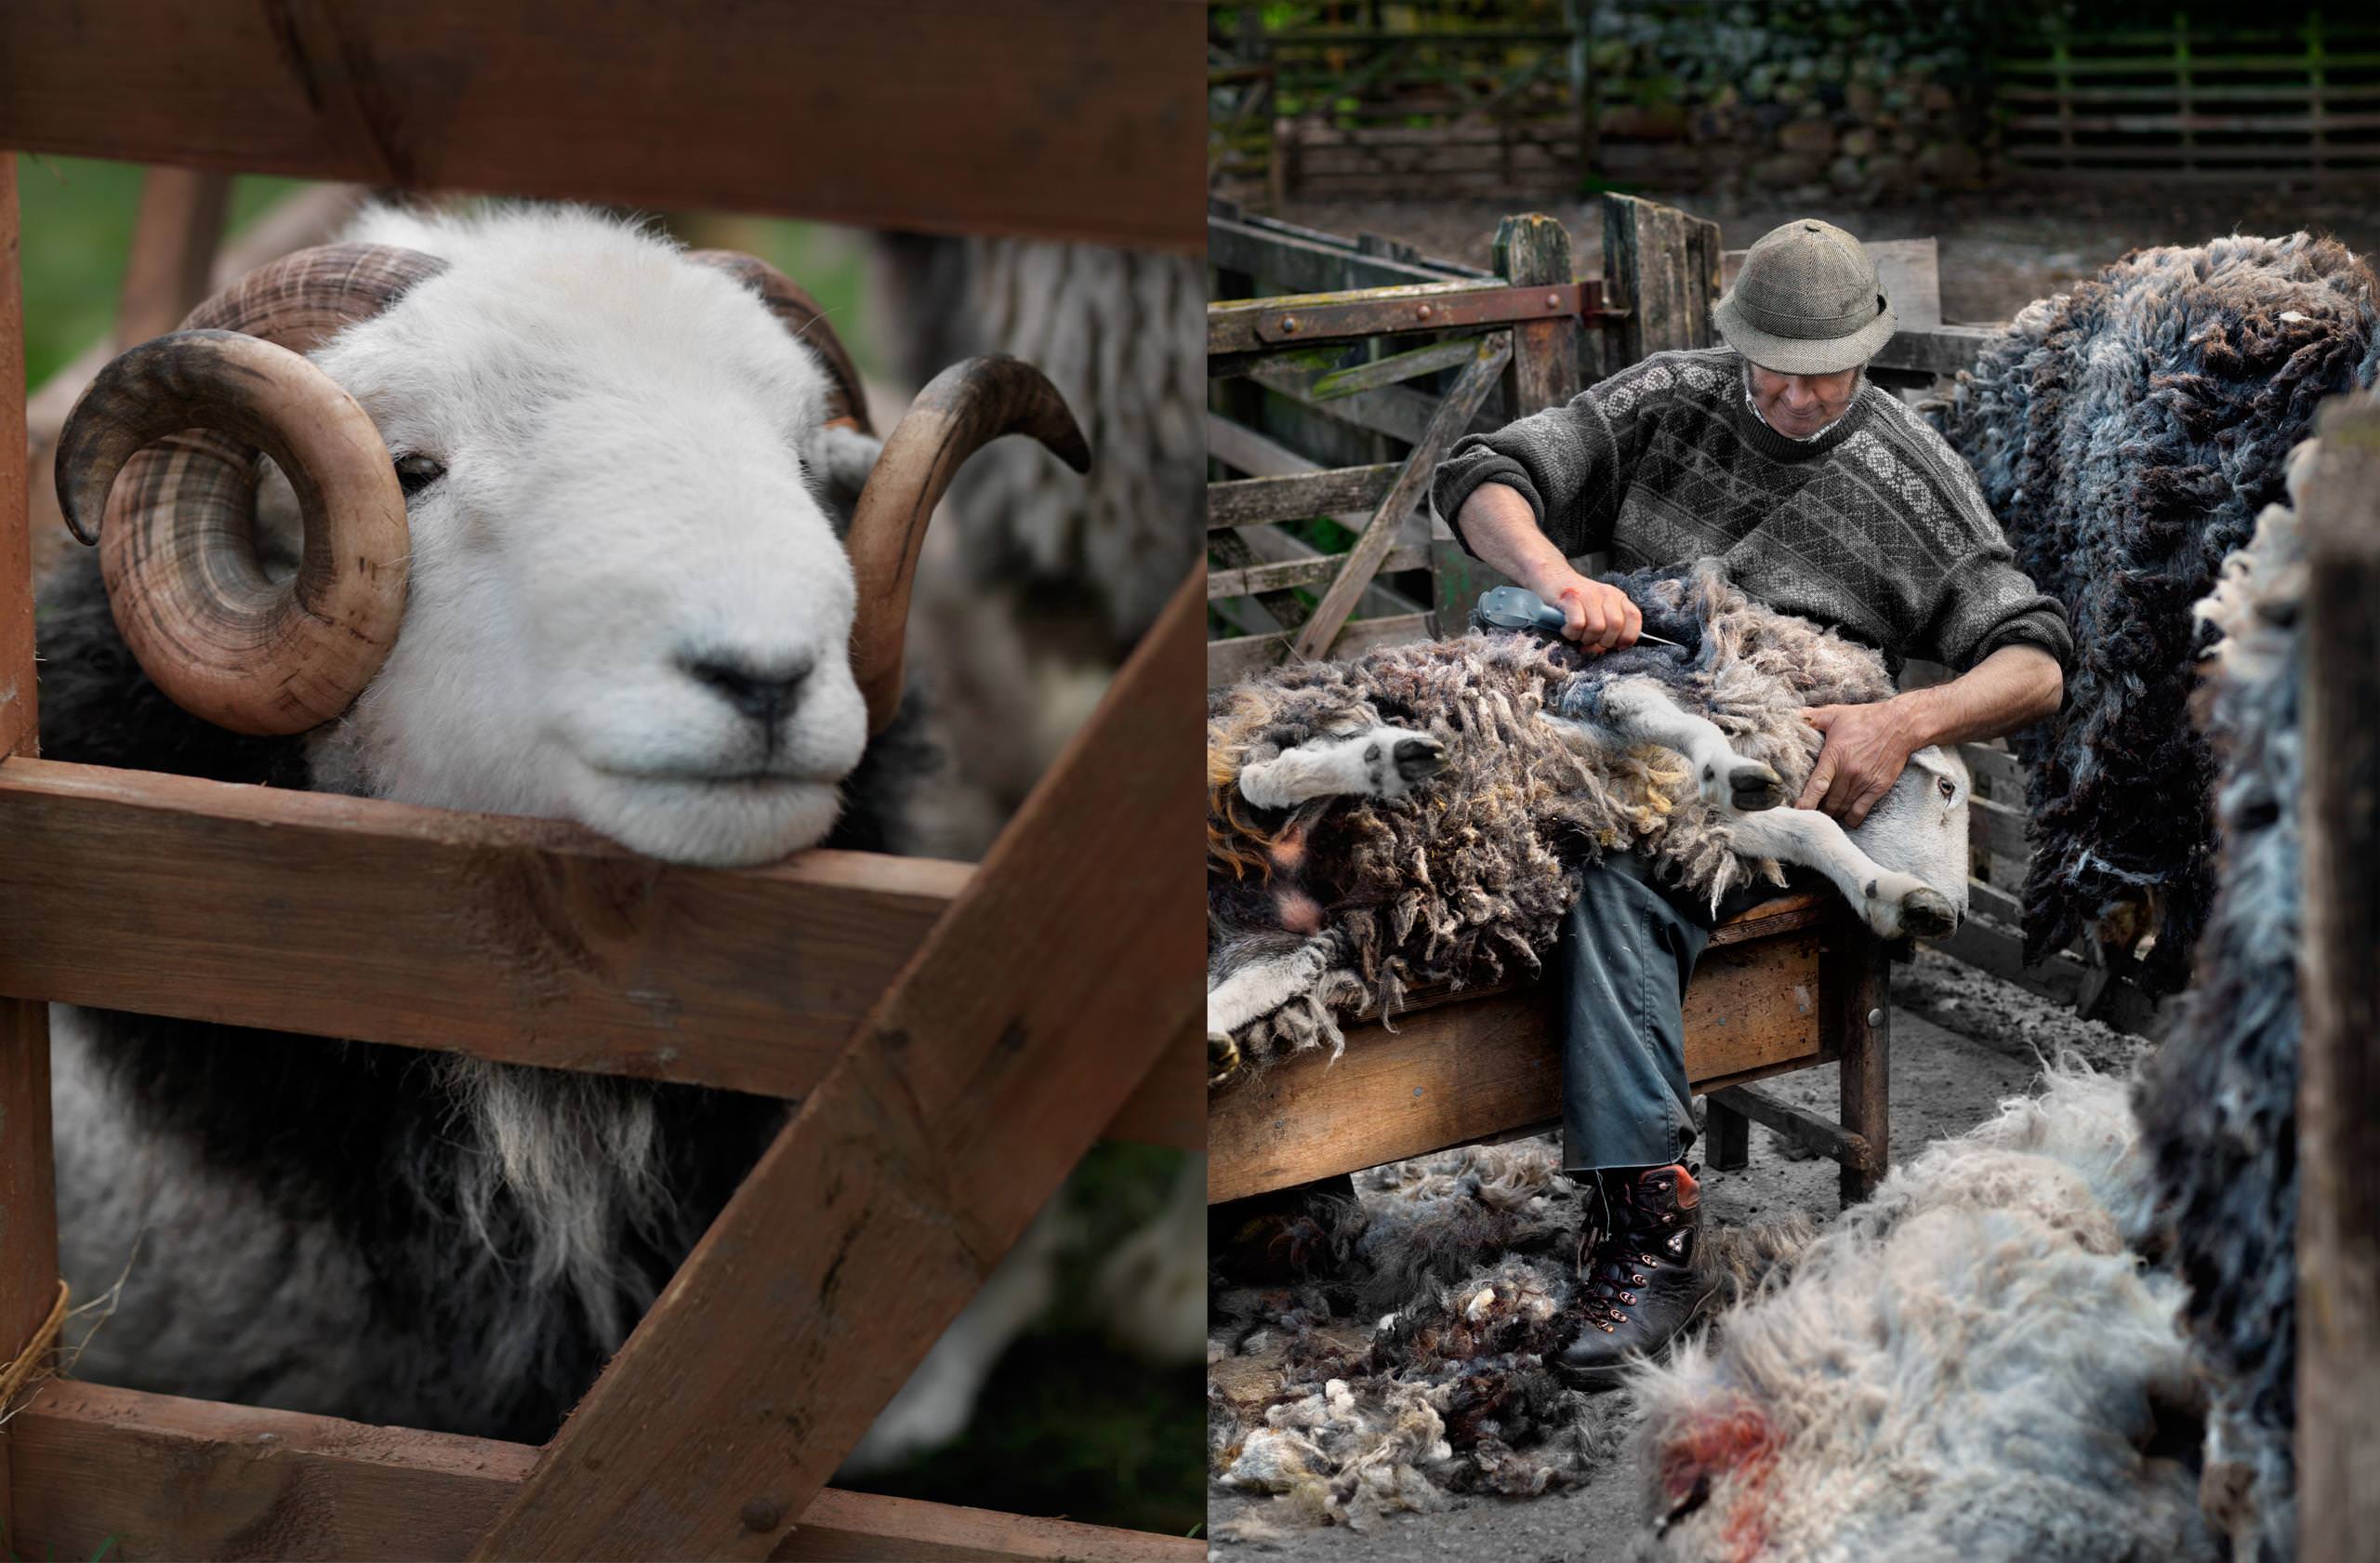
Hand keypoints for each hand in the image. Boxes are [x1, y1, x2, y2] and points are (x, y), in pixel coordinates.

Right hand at [1541, 568, 1641, 653]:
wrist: (1552, 576)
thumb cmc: (1576, 600)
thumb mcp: (1599, 608)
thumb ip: (1608, 626)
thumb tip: (1607, 650)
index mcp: (1617, 597)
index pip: (1634, 617)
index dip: (1627, 637)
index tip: (1616, 646)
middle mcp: (1606, 594)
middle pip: (1615, 626)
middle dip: (1604, 642)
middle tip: (1591, 642)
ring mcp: (1588, 595)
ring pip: (1597, 628)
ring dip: (1586, 638)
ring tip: (1577, 634)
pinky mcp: (1570, 598)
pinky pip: (1578, 625)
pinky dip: (1571, 633)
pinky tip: (1566, 629)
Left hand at [1796, 702, 1918, 826]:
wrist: (1901, 724)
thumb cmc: (1866, 718)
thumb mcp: (1836, 713)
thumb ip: (1812, 717)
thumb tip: (1791, 715)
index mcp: (1835, 755)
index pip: (1817, 785)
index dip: (1806, 801)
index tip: (1797, 812)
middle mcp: (1848, 771)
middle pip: (1828, 801)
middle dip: (1817, 809)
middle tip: (1808, 814)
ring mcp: (1864, 781)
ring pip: (1842, 807)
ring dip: (1832, 814)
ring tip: (1823, 816)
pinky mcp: (1878, 787)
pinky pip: (1861, 811)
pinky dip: (1851, 818)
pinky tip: (1845, 819)